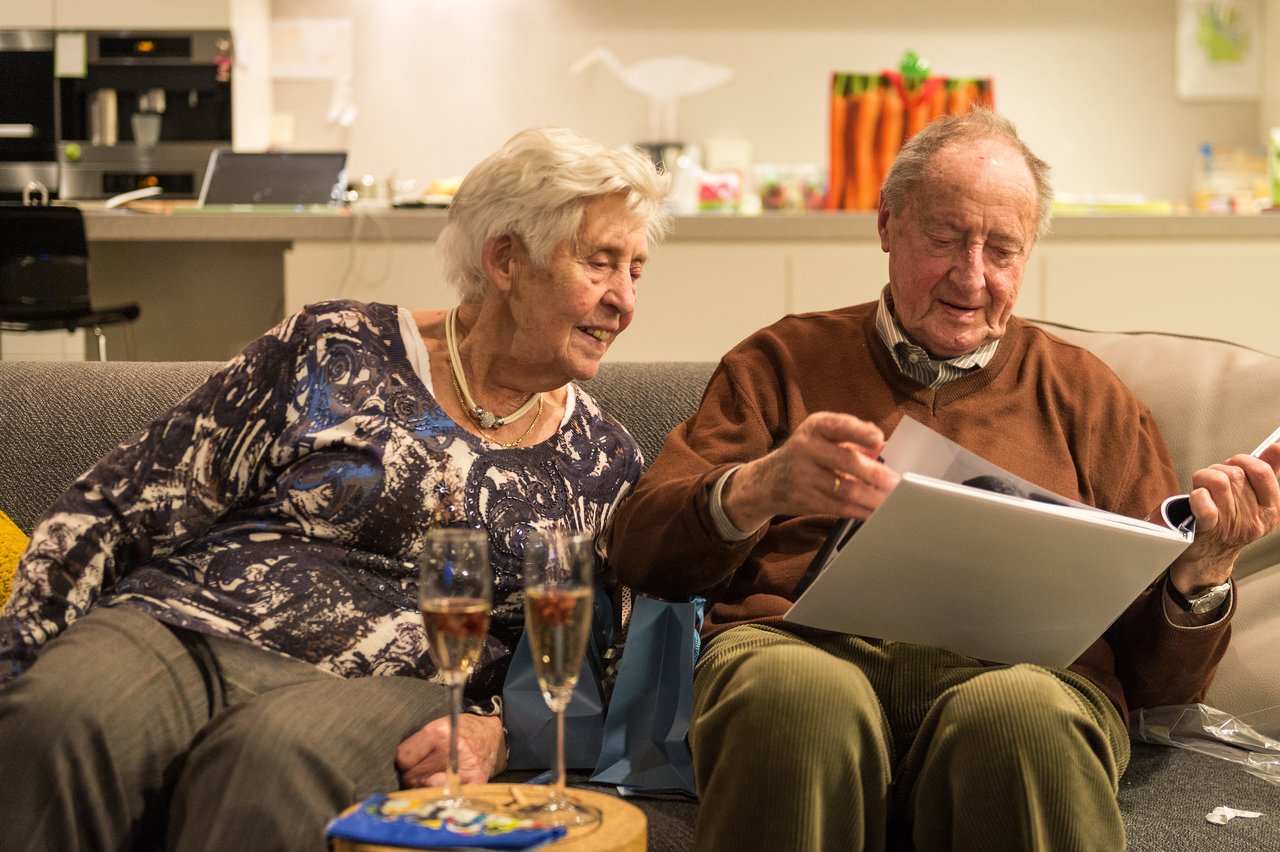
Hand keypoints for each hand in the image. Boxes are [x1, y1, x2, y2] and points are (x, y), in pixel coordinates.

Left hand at [395, 712, 506, 788]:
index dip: (402, 761)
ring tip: (431, 778)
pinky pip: (447, 797)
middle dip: (411, 776)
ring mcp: (464, 767)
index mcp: (438, 732)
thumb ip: (417, 744)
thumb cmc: (458, 731)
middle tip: (421, 770)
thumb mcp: (436, 725)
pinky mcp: (475, 781)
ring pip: (425, 789)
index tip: (407, 760)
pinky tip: (441, 789)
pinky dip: (441, 796)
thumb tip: (397, 768)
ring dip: (423, 787)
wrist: (490, 733)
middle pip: (412, 776)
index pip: (404, 757)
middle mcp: (451, 749)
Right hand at [723, 411, 899, 532]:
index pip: (839, 426)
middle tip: (895, 482)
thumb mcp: (822, 438)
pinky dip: (859, 511)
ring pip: (845, 489)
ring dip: (872, 498)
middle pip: (846, 461)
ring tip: (891, 501)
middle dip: (875, 474)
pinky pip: (838, 507)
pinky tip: (873, 512)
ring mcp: (803, 476)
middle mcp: (806, 448)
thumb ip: (853, 440)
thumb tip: (884, 447)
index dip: (860, 432)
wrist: (766, 481)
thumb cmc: (804, 455)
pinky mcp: (804, 499)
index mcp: (815, 427)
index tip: (879, 440)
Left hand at [1168, 443, 1279, 593]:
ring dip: (1204, 477)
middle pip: (1236, 475)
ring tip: (1202, 486)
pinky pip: (1204, 503)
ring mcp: (1232, 526)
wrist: (1209, 557)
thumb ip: (1267, 473)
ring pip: (1218, 482)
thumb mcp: (1255, 501)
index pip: (1263, 472)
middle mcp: (1255, 520)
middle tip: (1213, 479)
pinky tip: (1197, 498)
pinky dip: (1197, 495)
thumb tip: (1277, 447)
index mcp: (1271, 511)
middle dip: (1219, 469)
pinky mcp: (1209, 530)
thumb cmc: (1229, 522)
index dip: (1245, 460)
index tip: (1235, 463)